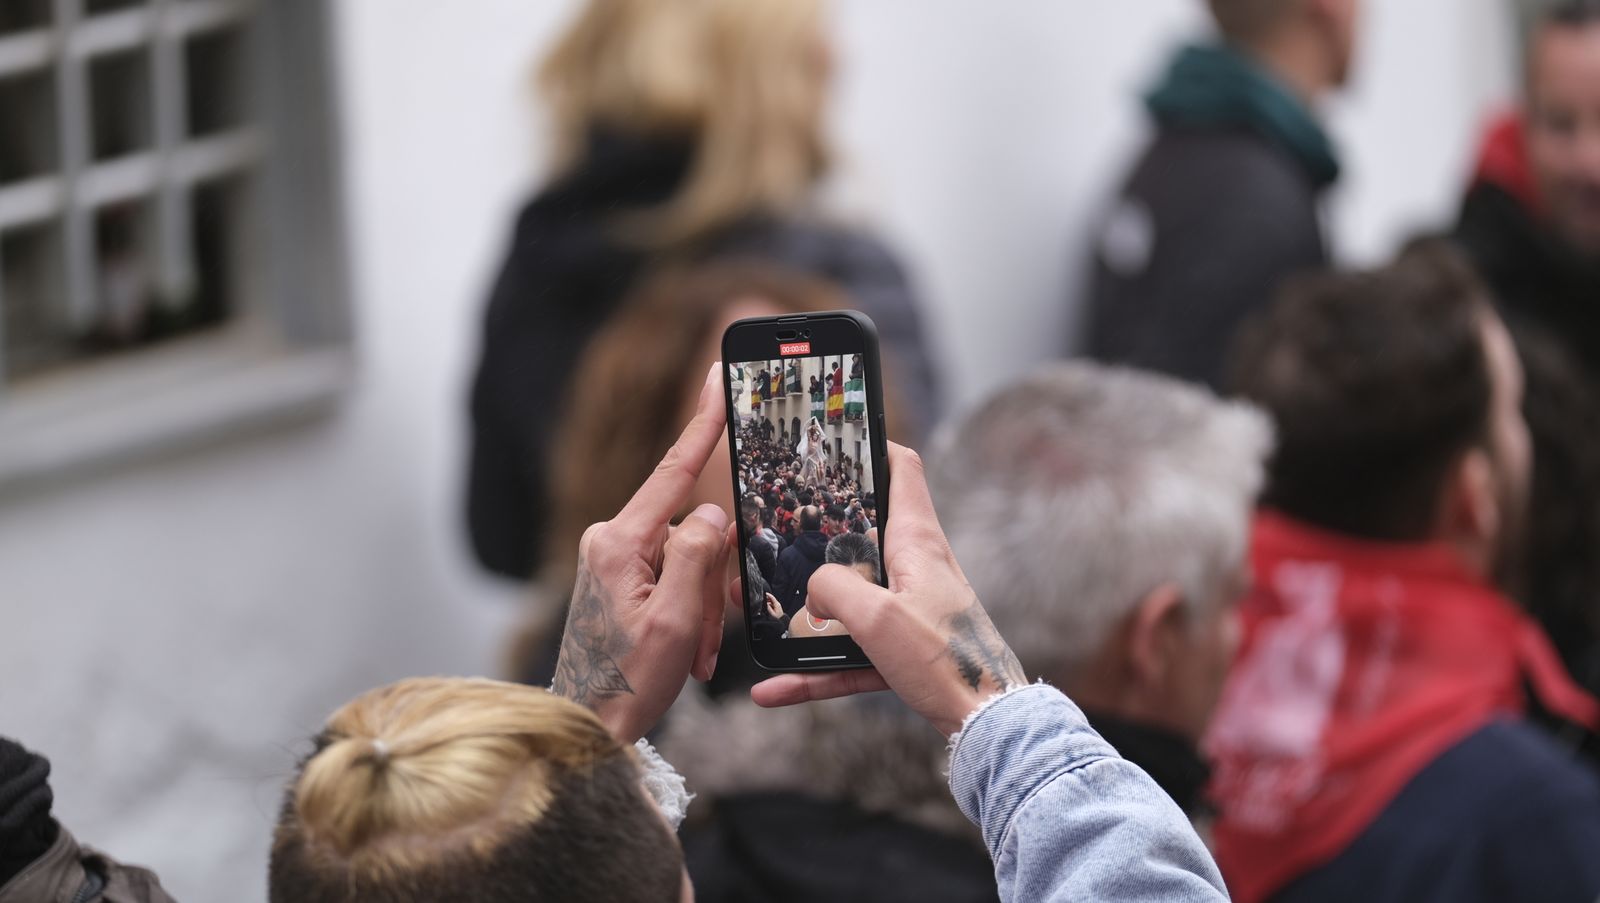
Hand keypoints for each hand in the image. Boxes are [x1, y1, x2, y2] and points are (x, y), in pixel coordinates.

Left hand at [551, 364, 732, 743]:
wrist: (589, 726)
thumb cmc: (626, 683)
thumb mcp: (675, 622)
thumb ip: (698, 555)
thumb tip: (710, 514)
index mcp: (619, 542)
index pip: (672, 473)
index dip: (702, 426)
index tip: (716, 382)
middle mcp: (611, 540)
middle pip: (693, 532)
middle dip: (710, 583)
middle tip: (703, 638)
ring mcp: (615, 557)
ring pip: (690, 559)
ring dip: (701, 607)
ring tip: (693, 655)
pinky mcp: (620, 575)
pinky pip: (675, 577)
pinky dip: (689, 612)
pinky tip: (687, 652)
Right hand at [751, 443, 1026, 736]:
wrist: (988, 724)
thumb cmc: (945, 661)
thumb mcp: (877, 618)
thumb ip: (834, 589)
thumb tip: (813, 584)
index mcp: (917, 544)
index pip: (903, 471)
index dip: (875, 445)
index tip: (841, 437)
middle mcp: (916, 570)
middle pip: (863, 534)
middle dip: (819, 531)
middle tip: (778, 525)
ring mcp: (910, 611)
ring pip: (848, 601)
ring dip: (807, 611)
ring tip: (760, 611)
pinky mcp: (905, 651)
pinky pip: (849, 655)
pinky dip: (814, 671)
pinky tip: (774, 689)